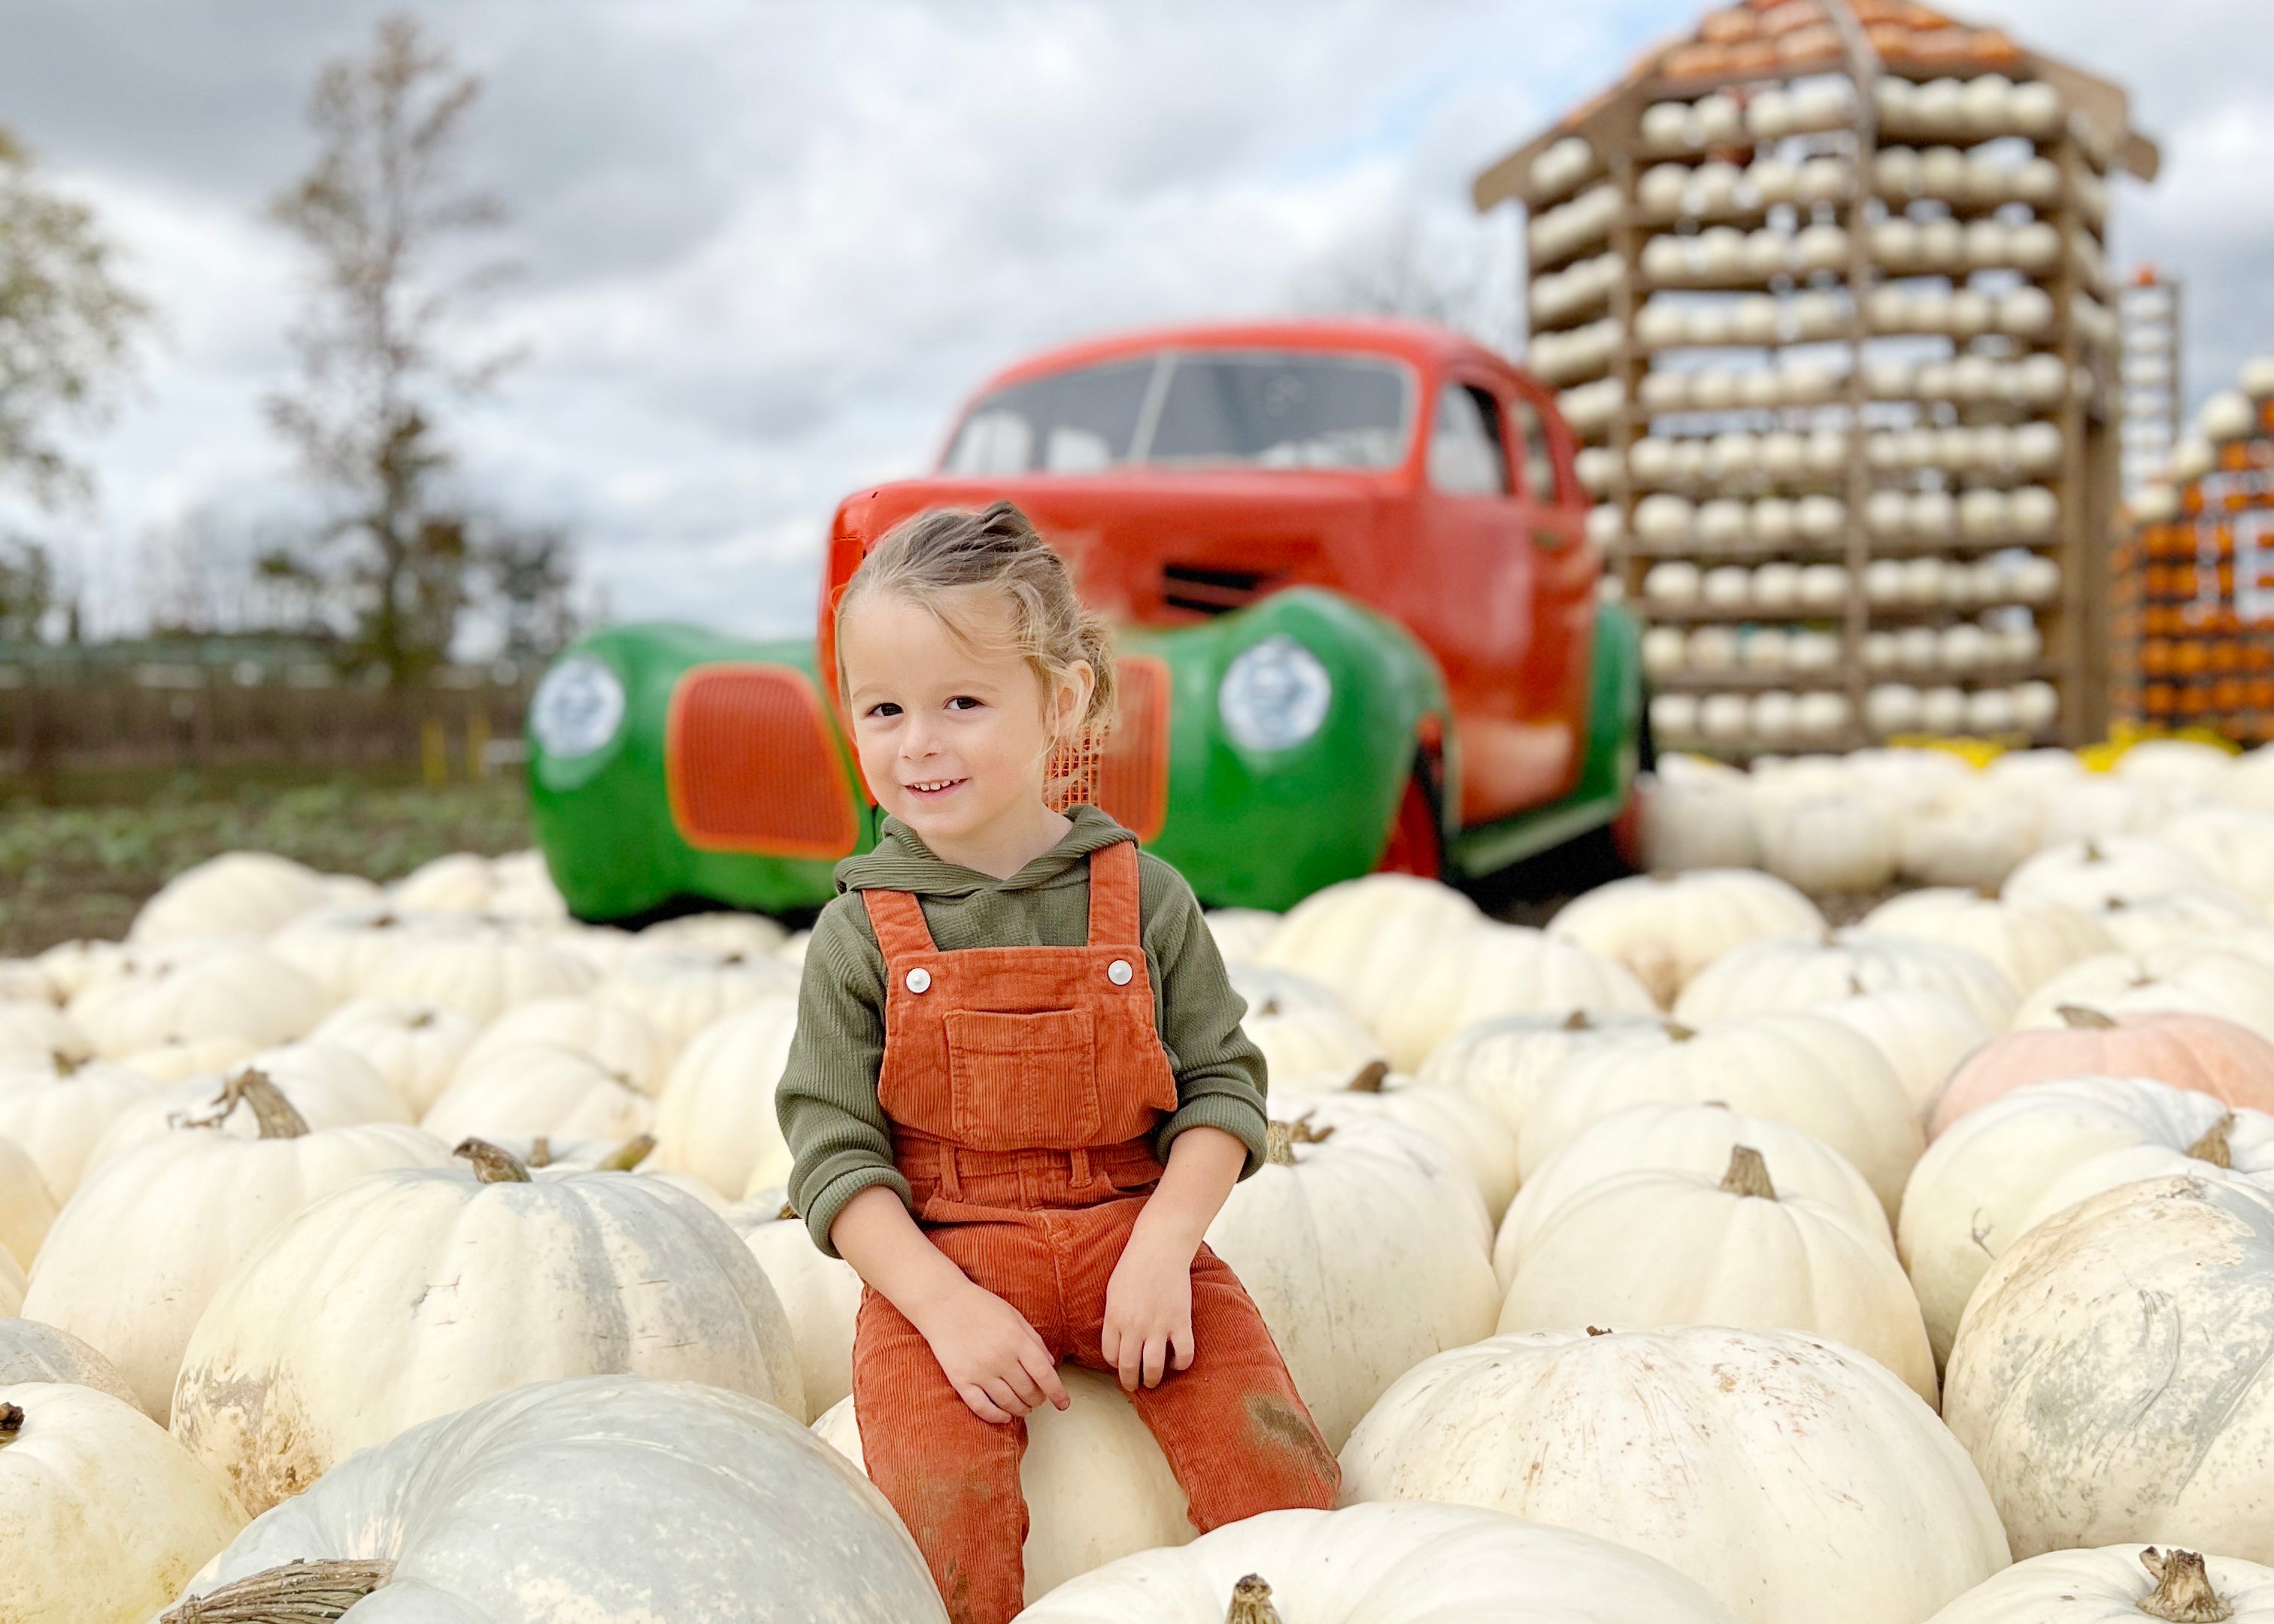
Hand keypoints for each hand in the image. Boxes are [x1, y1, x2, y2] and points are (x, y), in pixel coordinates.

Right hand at [911, 1281, 1070, 1423]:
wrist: (943, 1303)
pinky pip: (982, 1407)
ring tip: (1025, 1408)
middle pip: (1028, 1391)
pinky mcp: (960, 1380)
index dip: (1057, 1392)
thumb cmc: (982, 1306)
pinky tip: (1005, 1416)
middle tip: (1039, 1399)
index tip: (1064, 1404)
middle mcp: (1000, 1358)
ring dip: (1021, 1409)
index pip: (1044, 1374)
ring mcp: (979, 1371)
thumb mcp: (1014, 1315)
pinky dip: (997, 1416)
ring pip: (1008, 1402)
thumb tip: (1050, 1365)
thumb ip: (1034, 1340)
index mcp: (1016, 1340)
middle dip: (1038, 1399)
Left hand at [1101, 1228, 1195, 1391]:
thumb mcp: (1113, 1291)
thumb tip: (1115, 1338)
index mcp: (1114, 1318)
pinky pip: (1183, 1354)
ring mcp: (1158, 1326)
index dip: (1114, 1364)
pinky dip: (1181, 1364)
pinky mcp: (1180, 1322)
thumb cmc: (1134, 1265)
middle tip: (1134, 1384)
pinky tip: (1177, 1362)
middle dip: (1130, 1381)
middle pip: (1128, 1367)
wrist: (1160, 1247)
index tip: (1120, 1364)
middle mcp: (1134, 1327)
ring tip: (1153, 1381)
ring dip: (1152, 1379)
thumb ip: (1113, 1316)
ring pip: (1153, 1368)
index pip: (1110, 1355)